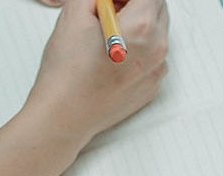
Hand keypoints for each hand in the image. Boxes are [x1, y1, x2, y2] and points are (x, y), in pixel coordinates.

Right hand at [22, 0, 169, 146]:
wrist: (64, 117)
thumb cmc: (67, 72)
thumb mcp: (75, 14)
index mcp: (143, 26)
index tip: (112, 0)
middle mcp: (157, 49)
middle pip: (157, 9)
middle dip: (135, 4)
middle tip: (106, 11)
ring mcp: (157, 71)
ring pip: (157, 33)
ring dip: (137, 25)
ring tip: (106, 35)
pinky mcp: (151, 87)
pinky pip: (153, 57)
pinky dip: (138, 49)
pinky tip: (112, 57)